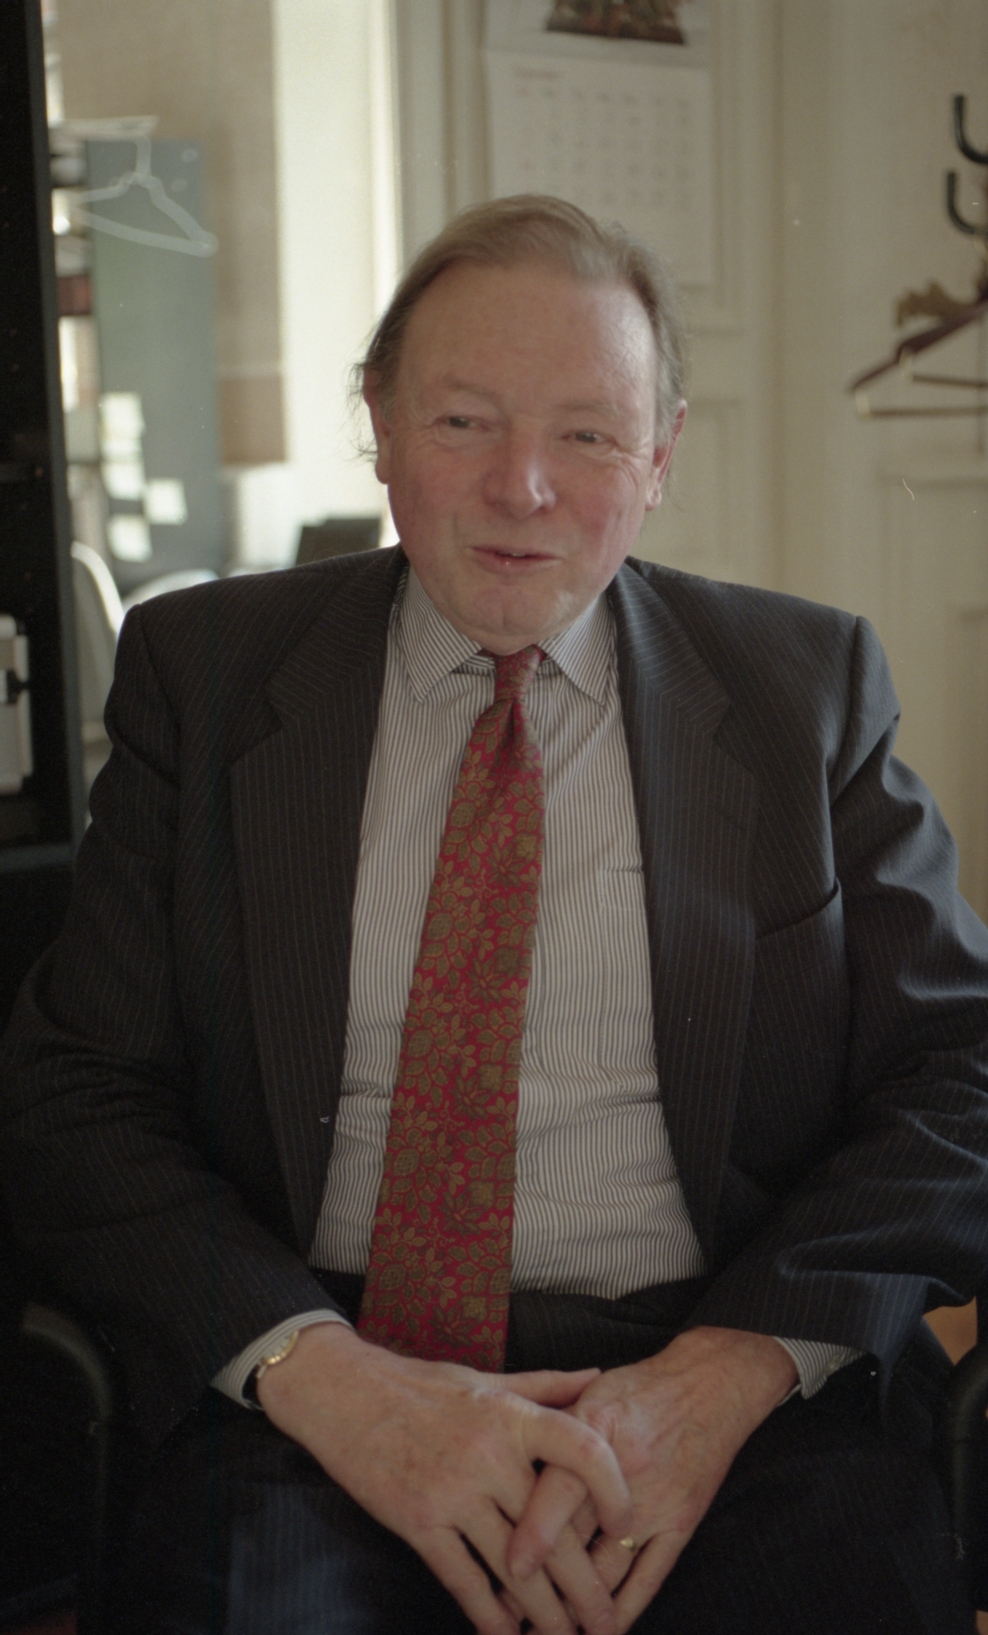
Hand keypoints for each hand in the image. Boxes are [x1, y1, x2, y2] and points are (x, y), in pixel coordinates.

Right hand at [257, 1322, 631, 1634]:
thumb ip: (546, 1386)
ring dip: (545, 1614)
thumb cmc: (420, 1384)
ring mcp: (451, 1491)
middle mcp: (488, 1454)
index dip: (614, 1489)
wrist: (344, 1392)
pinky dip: (488, 1614)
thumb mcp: (486, 1380)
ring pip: (513, 1567)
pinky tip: (507, 1634)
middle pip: (554, 1532)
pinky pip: (462, 1578)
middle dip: (586, 1587)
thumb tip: (600, 1380)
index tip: (627, 1524)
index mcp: (511, 1416)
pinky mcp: (417, 1521)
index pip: (583, 1449)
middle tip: (609, 1624)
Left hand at [506, 1327, 797, 1633]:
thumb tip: (499, 1452)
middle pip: (578, 1539)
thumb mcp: (589, 1393)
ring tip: (544, 1628)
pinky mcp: (680, 1524)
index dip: (536, 1531)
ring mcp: (654, 1504)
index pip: (561, 1487)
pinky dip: (624, 1609)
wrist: (711, 1386)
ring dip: (576, 1607)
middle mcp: (624, 1472)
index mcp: (593, 1430)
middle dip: (541, 1584)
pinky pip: (649, 1578)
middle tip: (508, 1613)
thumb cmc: (639, 1389)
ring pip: (608, 1570)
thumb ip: (548, 1425)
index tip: (511, 1569)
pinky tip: (602, 1630)